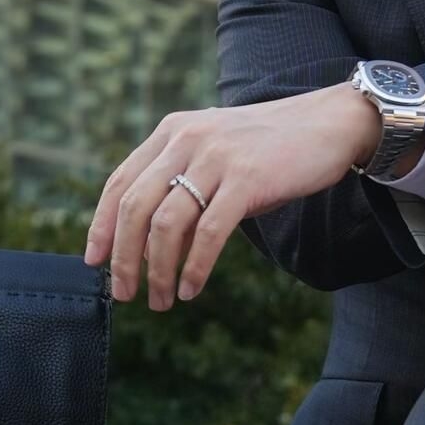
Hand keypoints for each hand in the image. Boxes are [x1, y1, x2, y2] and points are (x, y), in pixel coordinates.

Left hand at [86, 83, 378, 308]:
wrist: (329, 124)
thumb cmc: (270, 148)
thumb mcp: (215, 151)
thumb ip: (181, 177)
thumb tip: (148, 236)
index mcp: (172, 131)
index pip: (120, 182)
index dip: (102, 225)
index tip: (95, 260)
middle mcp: (187, 139)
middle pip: (135, 208)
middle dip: (124, 258)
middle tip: (125, 293)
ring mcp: (216, 158)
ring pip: (166, 224)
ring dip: (157, 270)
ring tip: (161, 300)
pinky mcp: (246, 179)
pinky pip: (208, 233)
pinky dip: (194, 267)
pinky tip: (192, 288)